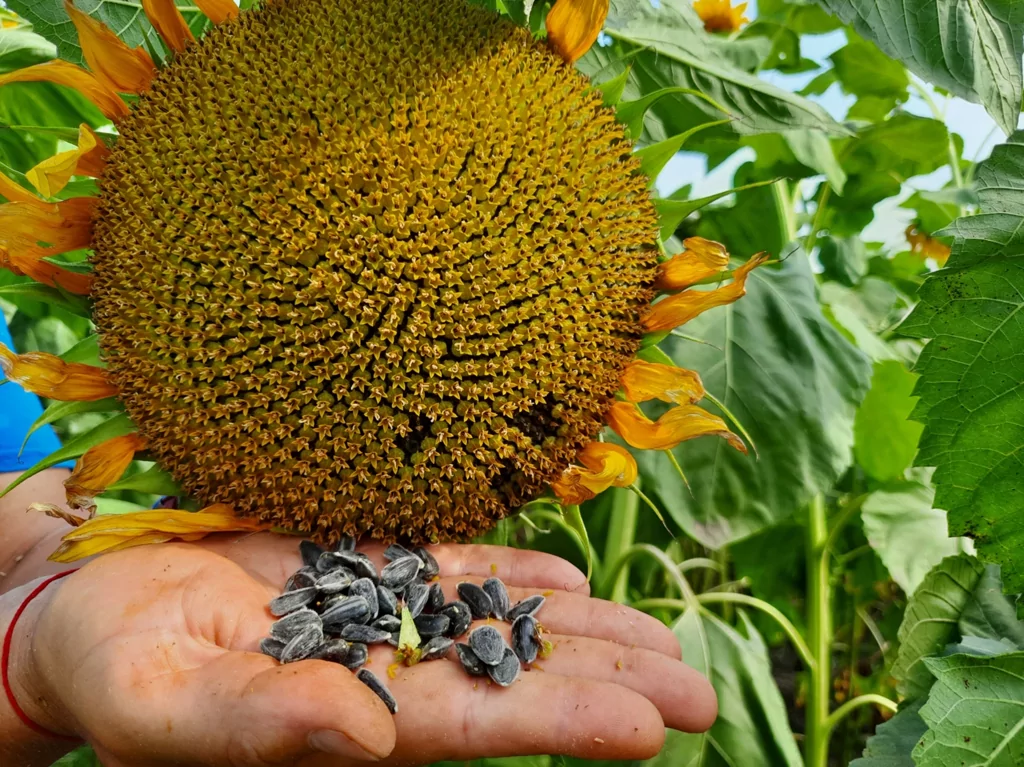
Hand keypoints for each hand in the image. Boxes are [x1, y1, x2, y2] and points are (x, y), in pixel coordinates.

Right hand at [22, 534, 714, 765]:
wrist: (86, 601)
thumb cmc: (104, 663)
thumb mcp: (162, 703)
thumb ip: (263, 727)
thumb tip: (364, 732)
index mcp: (346, 718)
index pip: (472, 725)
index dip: (560, 723)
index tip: (649, 726)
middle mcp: (380, 671)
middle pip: (509, 675)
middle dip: (603, 682)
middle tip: (698, 689)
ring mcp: (378, 614)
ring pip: (497, 621)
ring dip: (581, 631)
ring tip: (665, 643)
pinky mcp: (359, 566)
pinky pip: (449, 568)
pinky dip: (510, 570)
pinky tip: (568, 576)